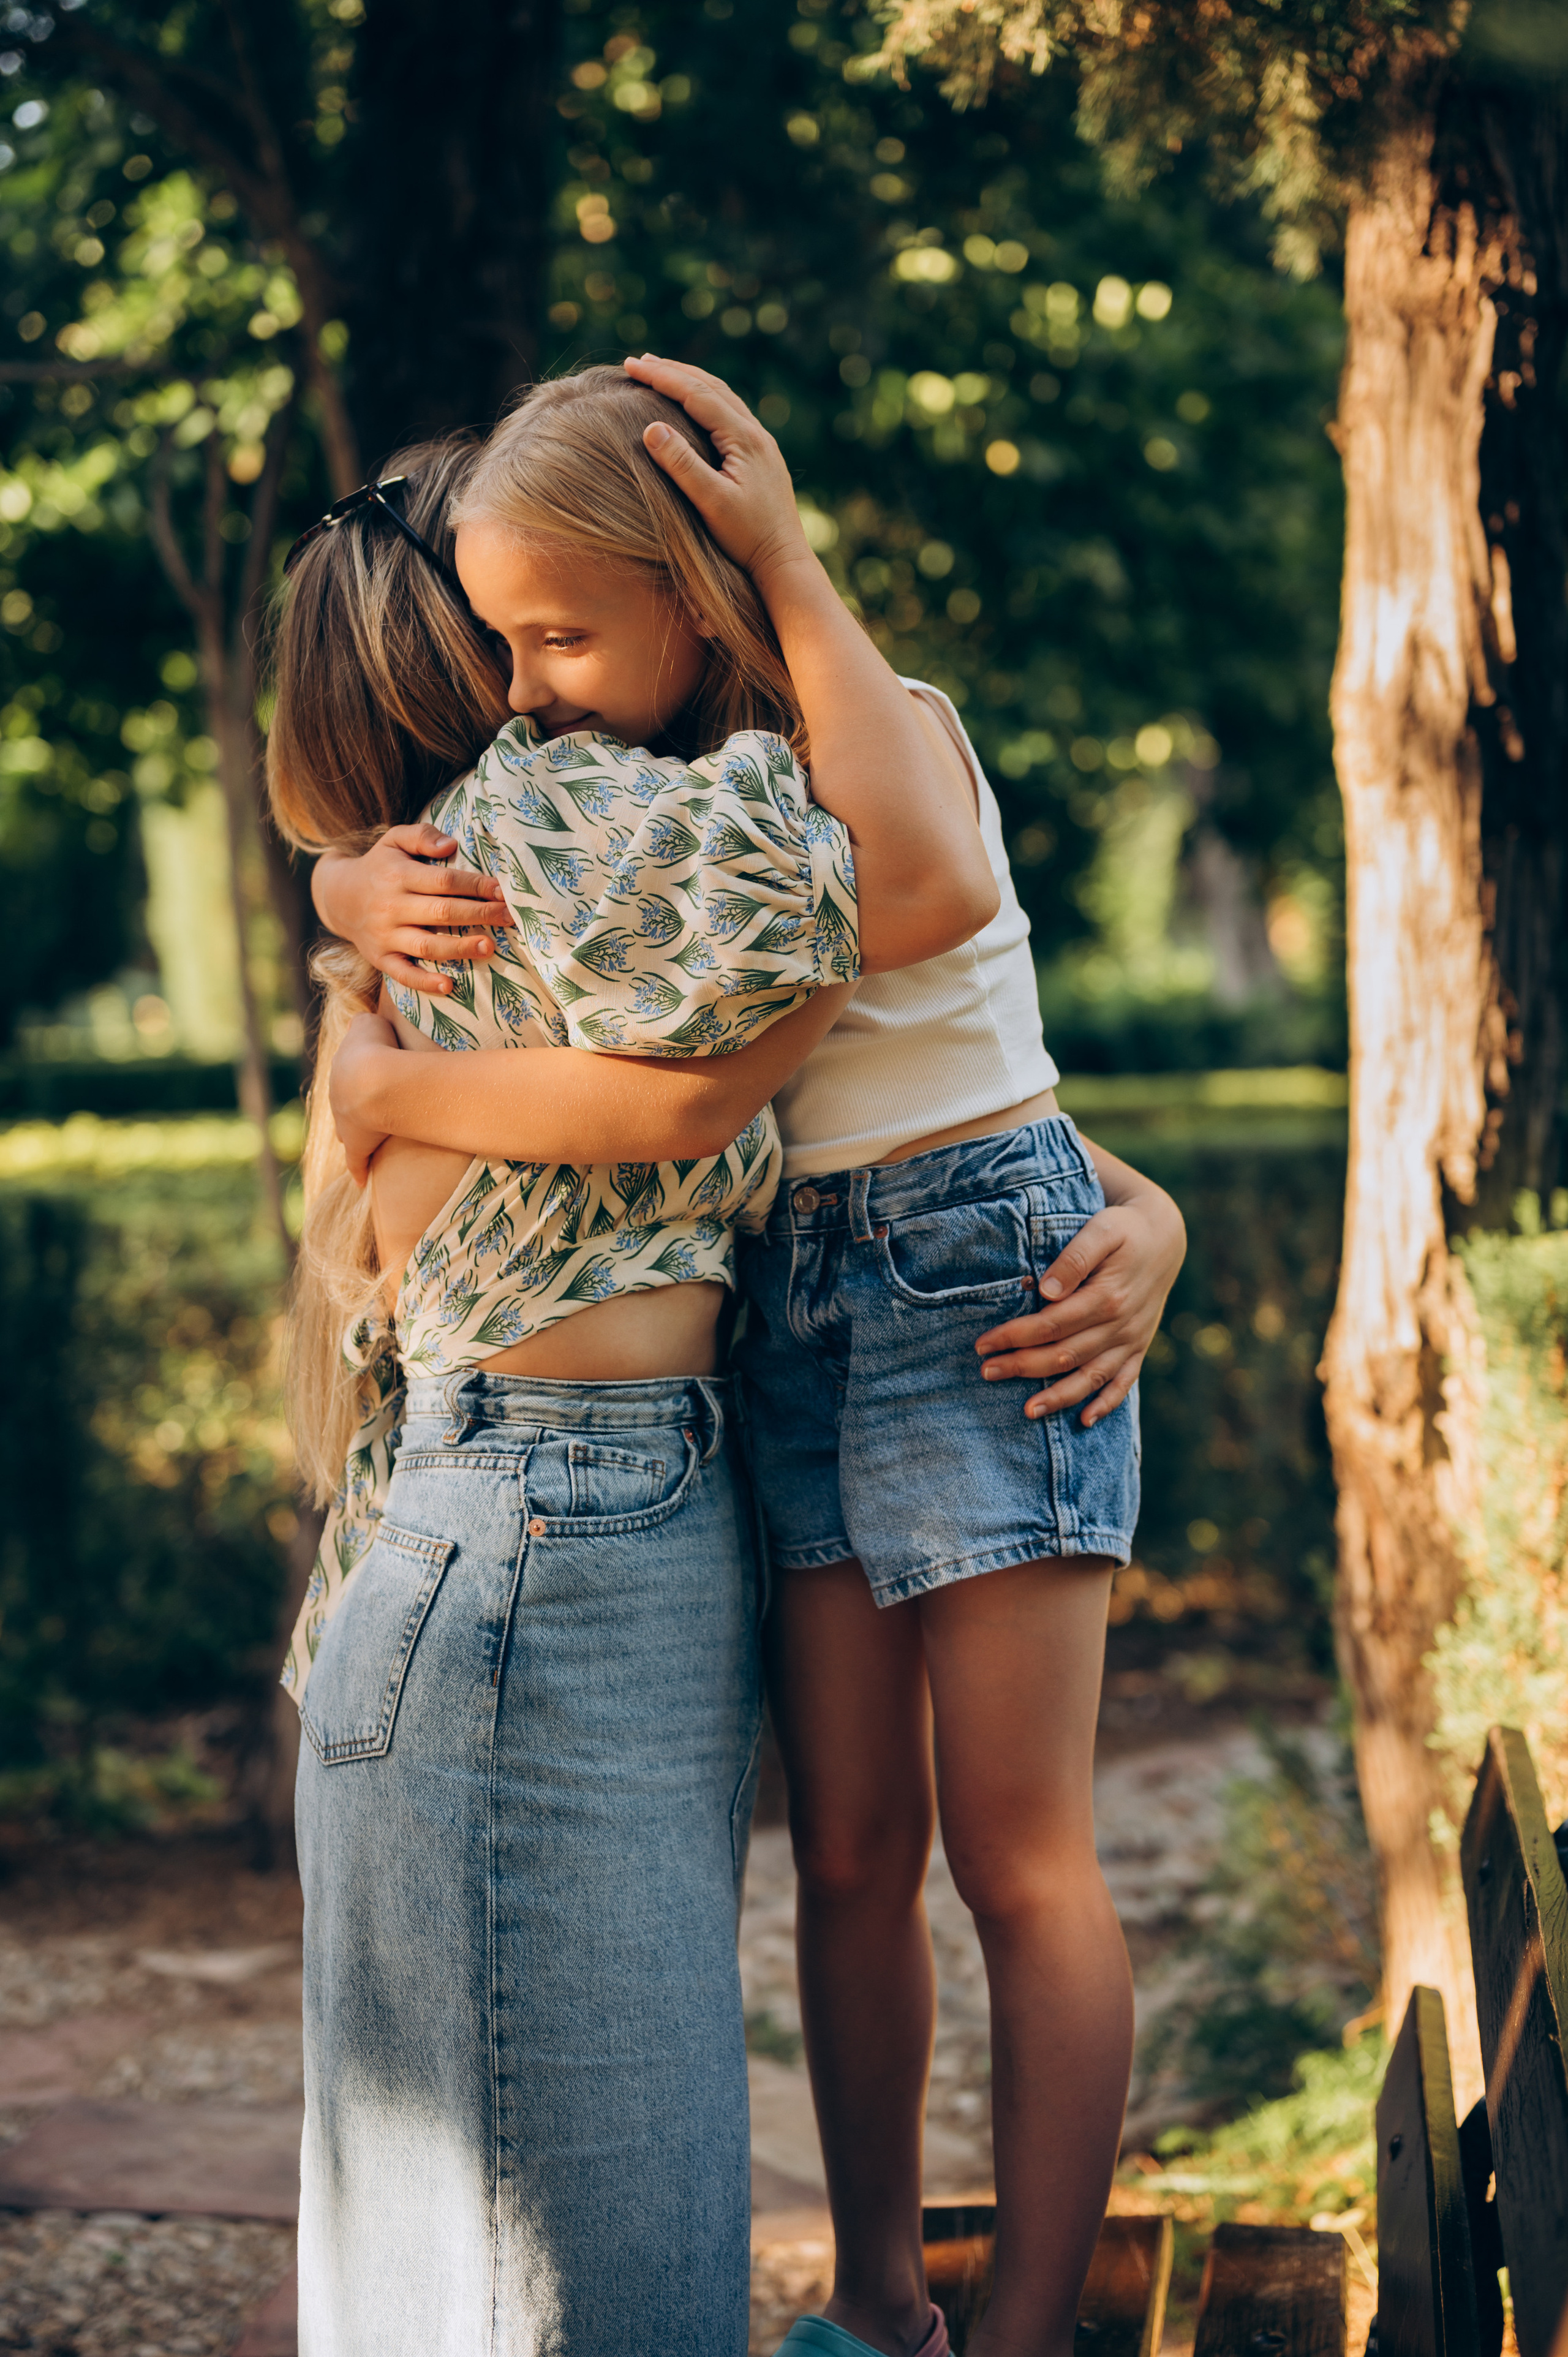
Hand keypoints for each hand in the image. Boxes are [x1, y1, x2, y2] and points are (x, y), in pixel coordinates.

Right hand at [313, 823, 514, 995]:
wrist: (338, 897)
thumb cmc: (380, 866)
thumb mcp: (394, 840)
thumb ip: (421, 835)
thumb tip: (451, 845)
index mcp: (398, 876)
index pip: (443, 881)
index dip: (475, 885)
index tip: (501, 890)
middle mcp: (391, 906)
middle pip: (441, 913)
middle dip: (479, 914)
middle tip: (509, 917)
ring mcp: (385, 936)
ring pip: (425, 946)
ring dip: (459, 949)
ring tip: (490, 946)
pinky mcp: (380, 958)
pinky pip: (403, 974)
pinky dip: (425, 982)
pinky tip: (450, 985)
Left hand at [329, 1011, 399, 1183]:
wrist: (373, 1078)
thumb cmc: (376, 1047)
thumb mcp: (368, 1023)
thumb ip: (364, 1023)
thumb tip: (366, 1023)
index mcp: (341, 1070)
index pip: (346, 1075)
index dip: (357, 1078)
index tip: (365, 1083)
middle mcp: (336, 1097)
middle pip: (343, 1103)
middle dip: (352, 1106)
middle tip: (367, 1110)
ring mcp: (344, 1122)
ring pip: (346, 1130)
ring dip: (355, 1133)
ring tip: (368, 1137)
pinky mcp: (356, 1145)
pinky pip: (357, 1161)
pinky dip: (359, 1170)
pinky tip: (362, 1181)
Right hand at [622, 354, 812, 586]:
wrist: (784, 561)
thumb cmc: (746, 539)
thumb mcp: (711, 504)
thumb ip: (682, 465)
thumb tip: (652, 428)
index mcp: (744, 438)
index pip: (697, 394)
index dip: (662, 378)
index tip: (631, 366)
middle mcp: (756, 433)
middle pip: (711, 387)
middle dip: (674, 372)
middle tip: (639, 362)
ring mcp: (761, 444)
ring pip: (723, 398)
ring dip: (691, 382)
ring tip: (662, 373)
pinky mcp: (761, 457)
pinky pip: (730, 414)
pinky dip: (705, 401)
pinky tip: (694, 406)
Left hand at [974, 1192, 1185, 1424]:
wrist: (1164, 1238)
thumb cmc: (1123, 1229)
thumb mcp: (1101, 1229)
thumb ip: (1075, 1258)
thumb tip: (1046, 1290)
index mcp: (1107, 1297)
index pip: (1051, 1325)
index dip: (1015, 1336)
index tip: (983, 1343)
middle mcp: (1120, 1324)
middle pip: (1064, 1354)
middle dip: (1023, 1367)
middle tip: (987, 1373)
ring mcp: (1131, 1340)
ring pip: (1091, 1376)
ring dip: (1059, 1397)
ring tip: (1027, 1411)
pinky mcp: (1139, 1347)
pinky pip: (1124, 1383)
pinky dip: (1106, 1404)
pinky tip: (1084, 1421)